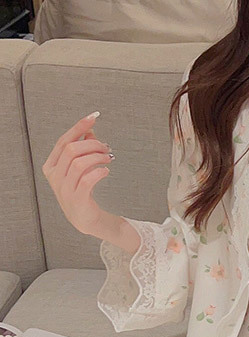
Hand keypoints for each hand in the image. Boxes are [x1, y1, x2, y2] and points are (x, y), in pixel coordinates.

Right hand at [42, 113, 113, 236]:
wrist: (85, 218)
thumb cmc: (82, 191)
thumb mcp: (80, 167)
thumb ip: (83, 148)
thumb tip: (90, 130)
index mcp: (51, 166)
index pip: (63, 141)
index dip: (78, 127)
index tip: (93, 117)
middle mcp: (54, 176)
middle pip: (71, 149)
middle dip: (92, 144)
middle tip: (106, 147)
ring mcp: (64, 189)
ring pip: (79, 163)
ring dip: (97, 156)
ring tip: (108, 158)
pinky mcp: (76, 199)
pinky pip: (88, 180)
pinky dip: (99, 172)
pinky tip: (106, 171)